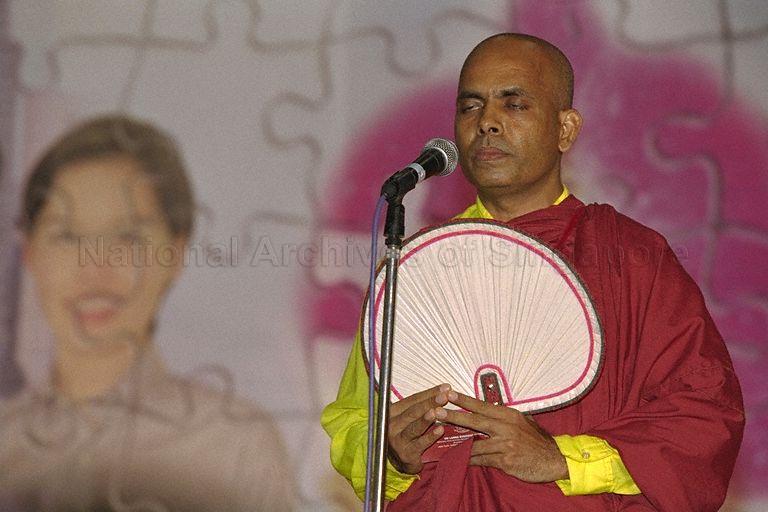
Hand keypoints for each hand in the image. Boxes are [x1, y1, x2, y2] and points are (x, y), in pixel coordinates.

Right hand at [387, 384, 451, 473]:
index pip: (412, 400)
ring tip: (437, 412)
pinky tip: (440, 430)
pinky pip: (420, 443)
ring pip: (414, 427)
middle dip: (430, 402)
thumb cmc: (409, 435)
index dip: (429, 393)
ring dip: (426, 419)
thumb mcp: (411, 418)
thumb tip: (444, 391)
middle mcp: (391, 425)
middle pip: (413, 411)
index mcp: (392, 412)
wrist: (402, 460)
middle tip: (445, 396)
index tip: (445, 388)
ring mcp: (397, 440)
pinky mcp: (405, 454)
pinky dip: (430, 436)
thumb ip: (423, 406)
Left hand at [438, 391, 567, 482]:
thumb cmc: (536, 441)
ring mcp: (505, 445)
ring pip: (474, 443)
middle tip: (436, 412)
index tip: (448, 393)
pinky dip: (468, 459)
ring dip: (457, 443)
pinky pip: (481, 460)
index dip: (464, 400)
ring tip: (440, 439)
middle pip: (474, 421)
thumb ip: (504, 418)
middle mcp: (506, 428)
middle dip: (453, 416)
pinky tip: (457, 458)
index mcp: (509, 415)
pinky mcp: (505, 461)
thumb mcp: (523, 422)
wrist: (554, 460)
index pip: (482, 405)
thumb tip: (486, 411)